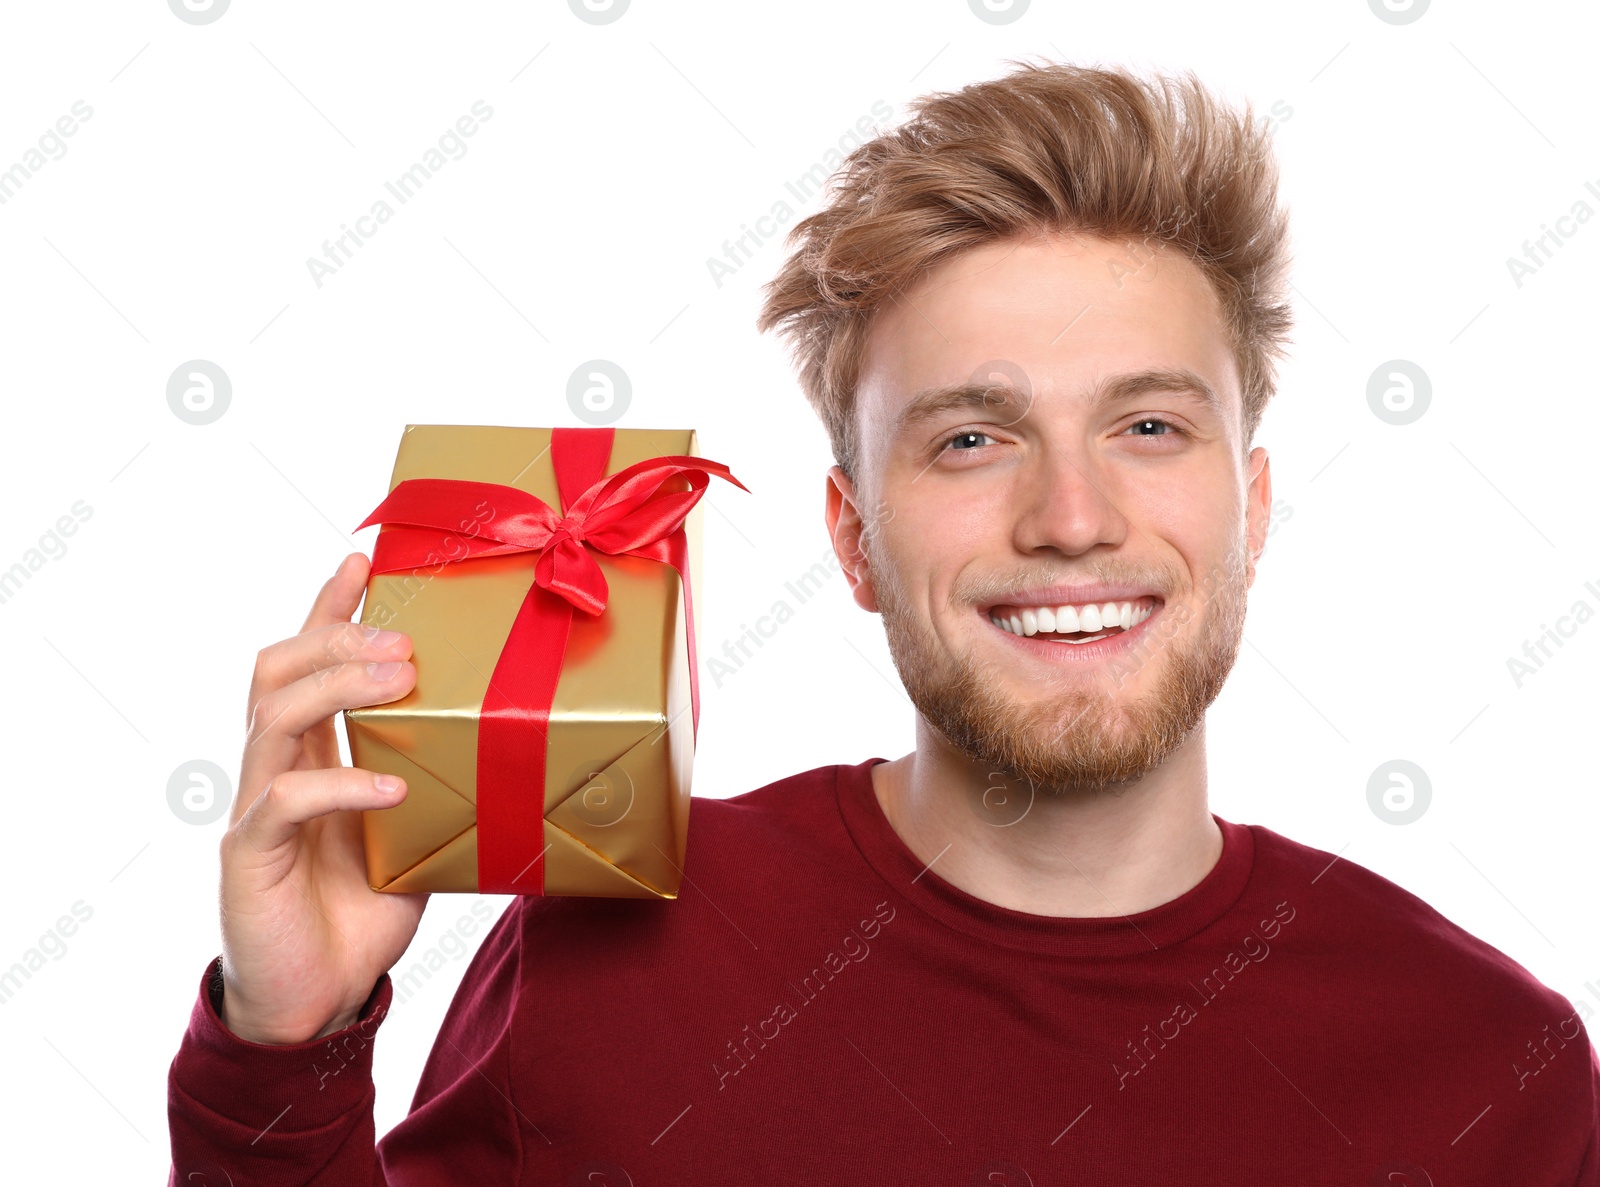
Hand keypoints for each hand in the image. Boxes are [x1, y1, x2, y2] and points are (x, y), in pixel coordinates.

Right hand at [215, 552, 427, 1044]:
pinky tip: (390, 785)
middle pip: (277, 670)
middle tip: (404, 637)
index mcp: (309, 757)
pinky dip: (342, 784)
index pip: (304, 662)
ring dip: (339, 686)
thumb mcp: (416, 835)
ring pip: (273, 717)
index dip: (328, 606)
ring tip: (400, 679)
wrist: (316, 1002)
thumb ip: (437, 786)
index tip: (362, 557)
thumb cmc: (362, 913)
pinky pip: (284, 800)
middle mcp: (273, 770)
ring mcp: (254, 809)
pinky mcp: (250, 855)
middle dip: (337, 636)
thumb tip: (514, 744)